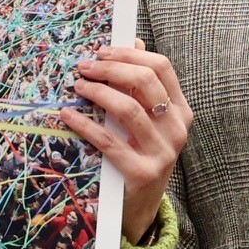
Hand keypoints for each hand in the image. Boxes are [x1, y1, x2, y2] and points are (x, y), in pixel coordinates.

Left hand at [59, 42, 190, 242]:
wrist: (141, 207)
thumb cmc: (140, 154)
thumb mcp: (147, 121)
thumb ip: (142, 87)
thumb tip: (133, 42)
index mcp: (180, 110)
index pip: (162, 68)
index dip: (130, 54)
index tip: (102, 51)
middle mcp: (177, 128)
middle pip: (145, 82)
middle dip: (111, 68)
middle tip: (84, 66)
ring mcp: (163, 152)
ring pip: (129, 108)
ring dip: (98, 92)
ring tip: (78, 86)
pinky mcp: (142, 172)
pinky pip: (109, 141)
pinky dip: (84, 124)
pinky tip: (67, 115)